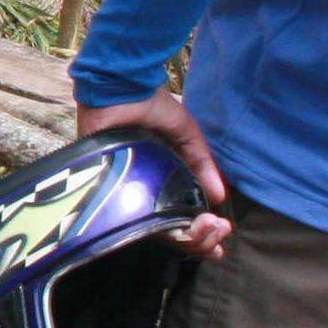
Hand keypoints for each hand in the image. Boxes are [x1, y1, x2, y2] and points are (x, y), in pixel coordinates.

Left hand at [74, 92, 230, 257]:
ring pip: (152, 231)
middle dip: (200, 239)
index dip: (201, 230)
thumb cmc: (151, 107)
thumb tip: (220, 197)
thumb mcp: (185, 133)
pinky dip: (155, 227)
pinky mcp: (105, 188)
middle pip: (169, 231)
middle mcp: (141, 190)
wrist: (121, 88)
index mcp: (158, 179)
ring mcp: (122, 192)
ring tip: (204, 230)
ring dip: (184, 237)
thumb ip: (201, 162)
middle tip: (217, 232)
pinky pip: (129, 219)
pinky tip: (178, 227)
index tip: (222, 232)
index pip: (179, 216)